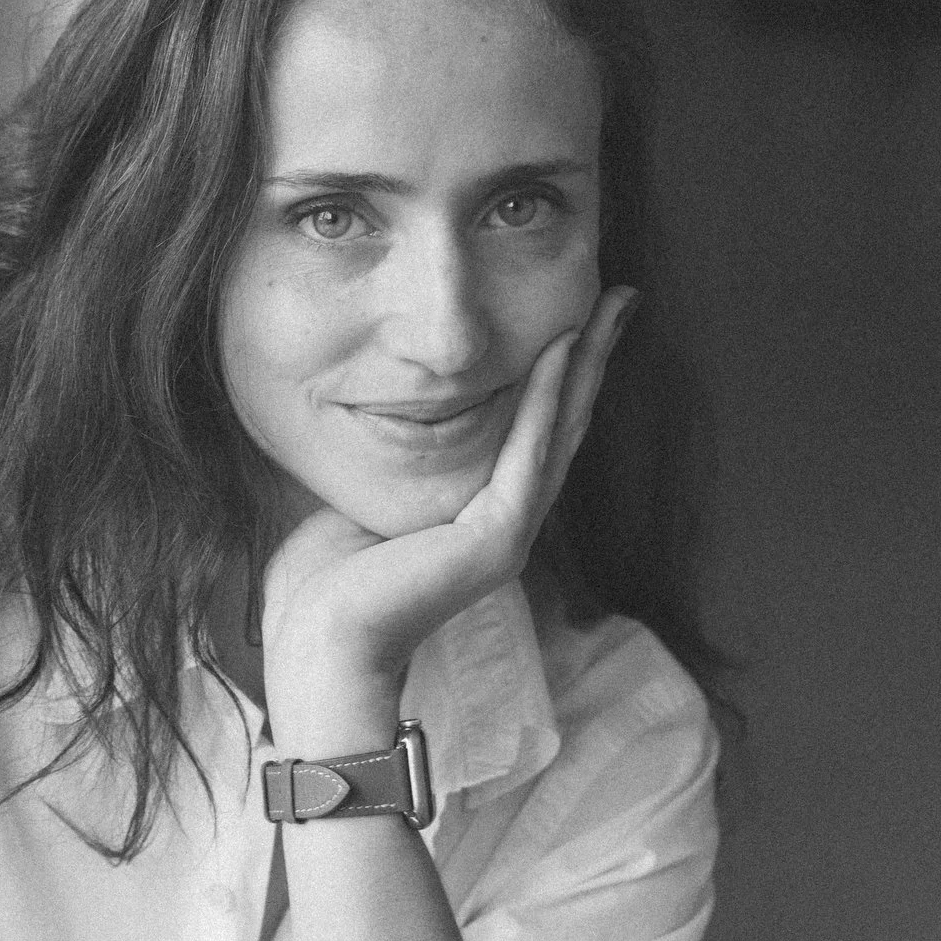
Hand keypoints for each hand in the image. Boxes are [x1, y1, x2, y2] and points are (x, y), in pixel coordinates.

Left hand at [260, 287, 635, 740]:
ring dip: (585, 366)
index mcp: (478, 518)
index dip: (558, 377)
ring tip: (609, 309)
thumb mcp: (362, 498)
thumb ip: (389, 461)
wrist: (321, 643)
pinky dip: (546, 399)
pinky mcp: (498, 540)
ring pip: (559, 433)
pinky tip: (561, 351)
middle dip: (592, 360)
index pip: (532, 434)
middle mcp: (506, 524)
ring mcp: (508, 535)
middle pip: (563, 426)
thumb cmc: (324, 583)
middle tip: (620, 298)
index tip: (577, 318)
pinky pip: (530, 454)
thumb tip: (371, 408)